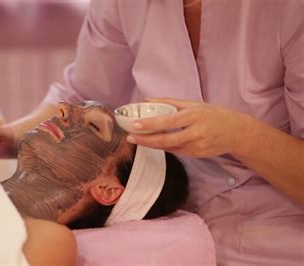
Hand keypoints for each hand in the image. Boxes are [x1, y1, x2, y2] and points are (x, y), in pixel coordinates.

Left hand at [126, 98, 251, 157]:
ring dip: (152, 144)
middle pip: (166, 139)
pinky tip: (153, 143)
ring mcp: (197, 146)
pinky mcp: (197, 155)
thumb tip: (147, 100)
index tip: (135, 125)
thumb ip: (170, 102)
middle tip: (130, 137)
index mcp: (195, 116)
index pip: (168, 121)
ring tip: (137, 139)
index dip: (151, 124)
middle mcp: (196, 132)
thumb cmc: (215, 115)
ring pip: (169, 147)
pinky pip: (176, 151)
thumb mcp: (194, 104)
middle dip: (146, 140)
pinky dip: (163, 147)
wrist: (237, 132)